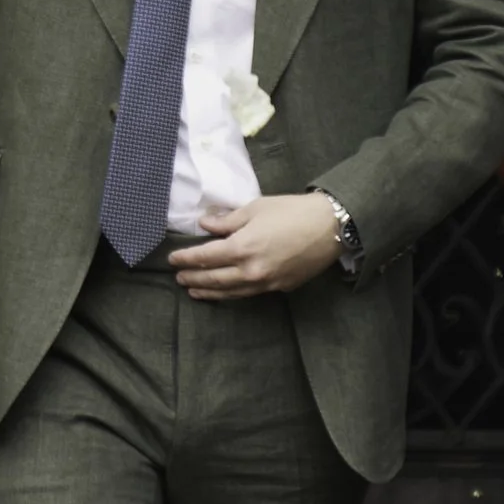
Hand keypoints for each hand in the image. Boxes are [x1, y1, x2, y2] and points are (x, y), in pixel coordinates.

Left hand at [169, 191, 341, 298]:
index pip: (205, 257)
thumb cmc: (292, 211)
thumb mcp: (255, 209)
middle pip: (213, 279)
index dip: (186, 258)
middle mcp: (250, 271)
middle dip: (193, 278)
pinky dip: (232, 294)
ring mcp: (265, 283)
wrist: (330, 227)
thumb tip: (205, 224)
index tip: (172, 259)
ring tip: (194, 290)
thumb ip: (227, 220)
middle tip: (178, 277)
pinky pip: (248, 293)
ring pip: (230, 292)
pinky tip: (225, 292)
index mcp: (241, 248)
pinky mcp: (279, 288)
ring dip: (209, 291)